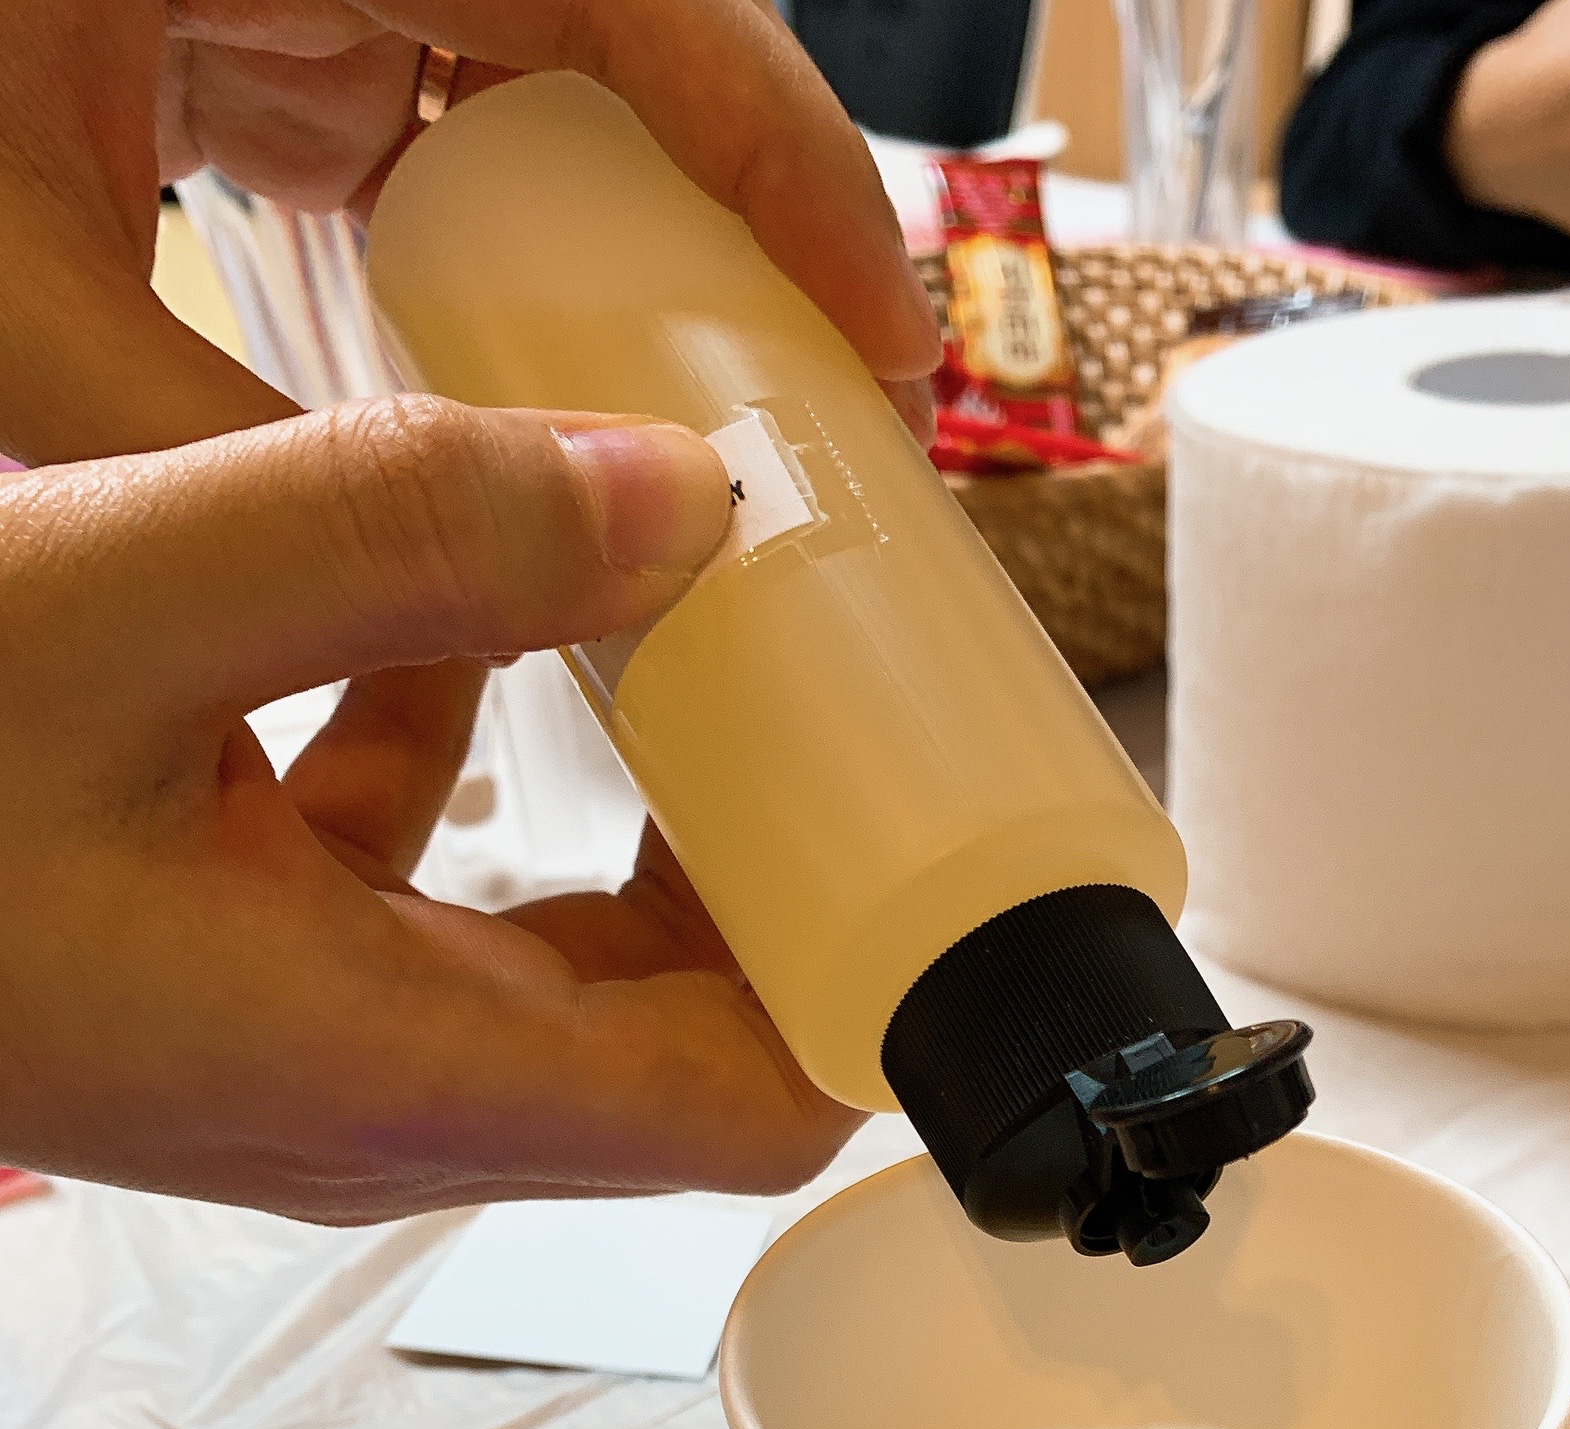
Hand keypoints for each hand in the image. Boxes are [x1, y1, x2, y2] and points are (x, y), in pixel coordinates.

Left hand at [0, 0, 940, 461]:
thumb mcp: (19, 342)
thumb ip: (253, 477)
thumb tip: (487, 618)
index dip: (776, 160)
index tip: (873, 337)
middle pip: (602, 38)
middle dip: (723, 221)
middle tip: (815, 413)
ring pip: (528, 81)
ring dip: (618, 246)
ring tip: (699, 421)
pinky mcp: (234, 28)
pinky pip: (434, 117)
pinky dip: (501, 250)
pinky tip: (530, 377)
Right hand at [0, 396, 858, 1215]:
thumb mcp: (110, 603)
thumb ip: (399, 534)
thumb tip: (674, 496)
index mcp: (392, 1066)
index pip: (746, 1115)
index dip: (869, 994)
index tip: (920, 828)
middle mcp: (375, 1105)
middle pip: (679, 1039)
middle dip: (775, 871)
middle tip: (820, 684)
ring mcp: (302, 1061)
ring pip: (552, 971)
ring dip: (626, 815)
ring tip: (680, 631)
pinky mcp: (232, 996)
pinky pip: (409, 905)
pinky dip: (454, 765)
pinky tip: (428, 614)